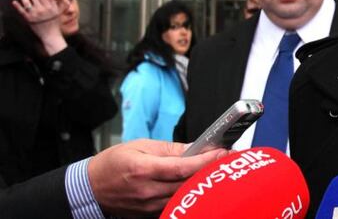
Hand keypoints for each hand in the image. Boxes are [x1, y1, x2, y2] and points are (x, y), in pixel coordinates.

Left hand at [12, 0, 66, 54]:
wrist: (51, 35)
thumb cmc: (54, 24)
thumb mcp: (57, 12)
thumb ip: (54, 3)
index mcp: (49, 7)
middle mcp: (42, 9)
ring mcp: (34, 14)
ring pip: (27, 2)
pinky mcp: (29, 19)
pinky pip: (22, 11)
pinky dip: (17, 6)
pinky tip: (14, 1)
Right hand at [87, 139, 228, 216]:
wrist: (91, 187)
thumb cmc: (113, 164)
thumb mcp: (140, 146)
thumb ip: (170, 149)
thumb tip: (195, 147)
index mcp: (144, 169)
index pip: (182, 167)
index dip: (205, 161)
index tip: (222, 152)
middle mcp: (147, 191)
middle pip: (187, 183)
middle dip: (209, 171)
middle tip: (225, 160)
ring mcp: (148, 206)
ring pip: (183, 196)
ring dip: (201, 184)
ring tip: (214, 171)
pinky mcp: (148, 214)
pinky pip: (173, 205)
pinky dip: (187, 195)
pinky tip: (196, 185)